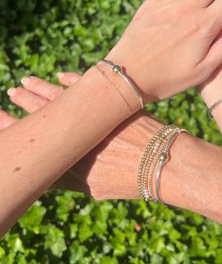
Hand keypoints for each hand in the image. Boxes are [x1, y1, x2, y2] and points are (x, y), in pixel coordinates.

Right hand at [4, 74, 162, 198]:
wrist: (163, 161)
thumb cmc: (132, 180)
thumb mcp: (97, 187)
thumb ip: (73, 178)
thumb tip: (57, 171)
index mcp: (69, 157)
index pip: (35, 139)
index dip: (14, 126)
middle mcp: (78, 135)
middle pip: (43, 113)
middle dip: (25, 102)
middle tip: (12, 92)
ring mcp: (93, 116)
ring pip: (60, 97)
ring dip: (41, 88)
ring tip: (25, 81)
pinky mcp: (109, 102)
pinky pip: (86, 86)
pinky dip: (72, 81)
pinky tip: (60, 76)